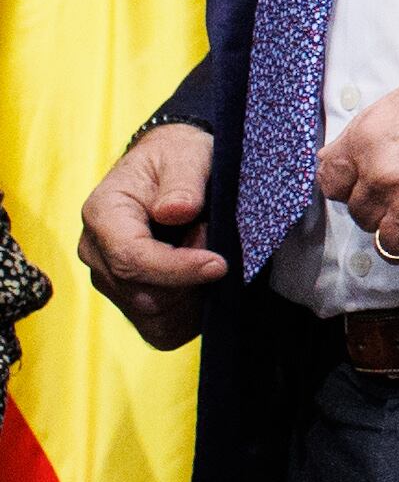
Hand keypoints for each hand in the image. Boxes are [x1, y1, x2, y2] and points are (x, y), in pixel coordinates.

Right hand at [75, 120, 221, 348]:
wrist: (169, 167)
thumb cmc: (177, 157)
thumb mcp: (187, 154)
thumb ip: (183, 181)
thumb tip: (175, 211)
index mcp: (103, 215)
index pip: (131, 259)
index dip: (178, 268)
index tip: (220, 263)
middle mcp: (96, 253)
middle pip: (144, 295)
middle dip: (192, 280)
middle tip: (217, 243)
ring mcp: (109, 279)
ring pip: (153, 316)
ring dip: (193, 297)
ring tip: (207, 255)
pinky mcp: (128, 297)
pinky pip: (159, 328)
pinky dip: (188, 314)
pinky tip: (204, 283)